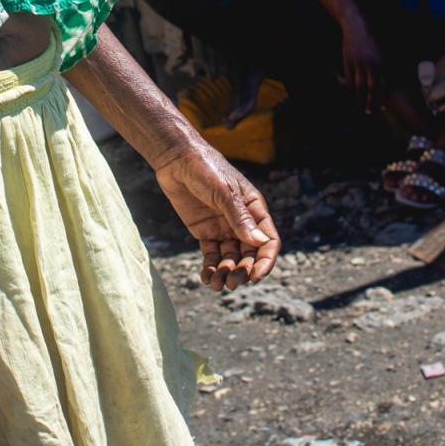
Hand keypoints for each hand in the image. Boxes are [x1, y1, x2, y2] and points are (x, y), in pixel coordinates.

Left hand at [154, 142, 280, 290]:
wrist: (176, 160)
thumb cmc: (206, 168)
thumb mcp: (224, 192)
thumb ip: (240, 218)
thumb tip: (260, 243)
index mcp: (254, 209)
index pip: (267, 241)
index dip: (265, 261)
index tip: (255, 277)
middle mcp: (242, 222)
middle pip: (249, 254)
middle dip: (243, 271)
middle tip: (231, 283)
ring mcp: (223, 228)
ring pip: (230, 258)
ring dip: (226, 273)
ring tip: (217, 285)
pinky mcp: (205, 232)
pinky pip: (211, 255)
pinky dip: (210, 268)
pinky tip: (206, 278)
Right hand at [339, 11, 384, 111]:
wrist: (358, 24)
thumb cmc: (374, 36)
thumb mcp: (384, 49)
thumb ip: (387, 64)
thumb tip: (393, 76)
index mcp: (382, 62)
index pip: (383, 85)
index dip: (382, 97)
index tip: (382, 107)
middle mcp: (371, 64)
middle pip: (371, 88)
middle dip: (370, 102)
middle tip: (370, 111)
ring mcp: (358, 63)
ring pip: (359, 86)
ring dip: (359, 98)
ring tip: (359, 106)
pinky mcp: (347, 61)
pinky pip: (349, 79)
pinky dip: (350, 89)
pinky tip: (351, 96)